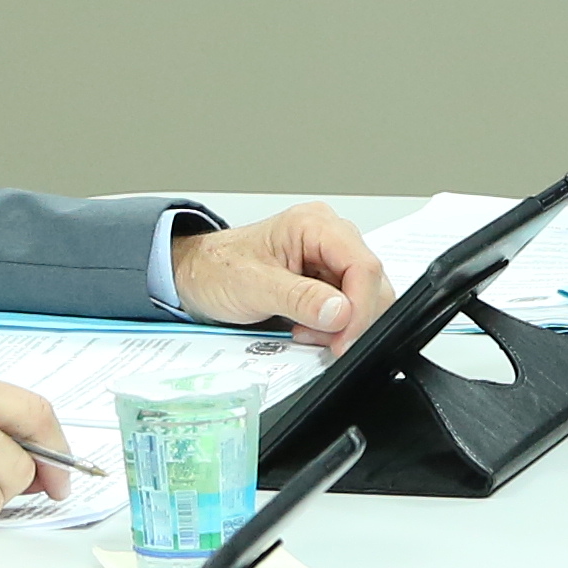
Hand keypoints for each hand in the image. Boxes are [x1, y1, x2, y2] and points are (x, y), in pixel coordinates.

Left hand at [172, 202, 391, 346]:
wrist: (197, 276)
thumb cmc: (217, 270)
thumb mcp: (253, 286)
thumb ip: (299, 298)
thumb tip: (340, 312)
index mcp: (315, 225)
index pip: (362, 265)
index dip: (360, 307)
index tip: (346, 339)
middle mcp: (329, 237)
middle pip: (370, 283)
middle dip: (351, 319)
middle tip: (325, 342)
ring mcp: (330, 259)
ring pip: (363, 298)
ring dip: (341, 326)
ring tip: (305, 332)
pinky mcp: (327, 280)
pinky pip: (348, 307)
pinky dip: (333, 327)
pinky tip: (306, 329)